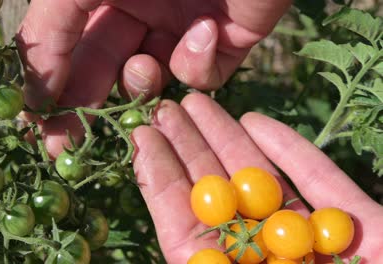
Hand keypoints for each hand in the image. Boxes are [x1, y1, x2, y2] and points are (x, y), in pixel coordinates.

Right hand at [16, 0, 290, 156]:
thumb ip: (49, 31)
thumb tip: (30, 95)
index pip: (67, 49)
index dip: (51, 87)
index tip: (38, 127)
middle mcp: (139, 12)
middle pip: (103, 73)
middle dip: (84, 109)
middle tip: (65, 147)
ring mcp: (180, 31)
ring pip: (150, 82)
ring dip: (141, 83)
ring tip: (146, 64)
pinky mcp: (224, 44)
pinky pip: (200, 76)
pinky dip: (196, 62)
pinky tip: (205, 30)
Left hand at [131, 93, 382, 262]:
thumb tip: (174, 256)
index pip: (186, 229)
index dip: (161, 183)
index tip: (141, 140)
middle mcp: (270, 261)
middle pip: (219, 197)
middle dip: (189, 150)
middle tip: (162, 109)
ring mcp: (315, 245)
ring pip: (264, 182)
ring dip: (228, 141)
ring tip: (196, 104)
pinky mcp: (363, 228)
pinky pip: (322, 184)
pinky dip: (289, 151)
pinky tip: (255, 120)